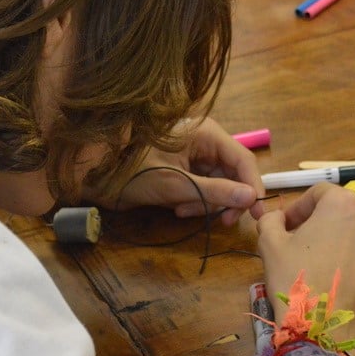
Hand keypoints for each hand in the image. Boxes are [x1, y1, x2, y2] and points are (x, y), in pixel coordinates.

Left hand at [85, 117, 264, 224]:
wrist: (96, 175)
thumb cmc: (135, 172)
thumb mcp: (178, 185)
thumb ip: (216, 191)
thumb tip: (251, 198)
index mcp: (206, 133)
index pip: (243, 159)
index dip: (254, 186)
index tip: (258, 215)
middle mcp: (203, 139)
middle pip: (232, 173)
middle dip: (224, 198)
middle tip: (220, 222)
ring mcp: (192, 153)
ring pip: (217, 183)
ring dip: (206, 203)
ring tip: (183, 212)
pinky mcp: (182, 166)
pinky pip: (201, 186)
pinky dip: (194, 200)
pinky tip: (178, 209)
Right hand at [257, 183, 354, 342]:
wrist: (318, 329)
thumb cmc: (293, 278)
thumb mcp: (269, 242)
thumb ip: (271, 219)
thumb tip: (278, 218)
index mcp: (343, 205)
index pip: (321, 193)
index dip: (300, 206)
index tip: (288, 224)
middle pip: (344, 216)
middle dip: (324, 226)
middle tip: (304, 246)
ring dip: (344, 247)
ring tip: (324, 268)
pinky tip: (341, 286)